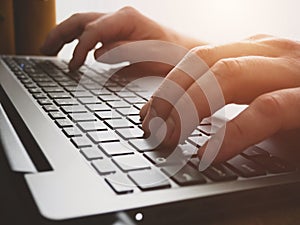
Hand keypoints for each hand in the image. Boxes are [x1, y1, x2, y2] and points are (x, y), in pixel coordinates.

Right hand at [41, 7, 203, 73]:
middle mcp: (120, 18)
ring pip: (83, 25)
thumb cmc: (174, 56)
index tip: (71, 67)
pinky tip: (72, 52)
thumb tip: (98, 53)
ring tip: (48, 49)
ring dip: (64, 36)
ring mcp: (119, 25)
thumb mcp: (151, 57)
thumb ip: (124, 53)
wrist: (187, 54)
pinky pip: (92, 34)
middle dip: (60, 35)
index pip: (92, 31)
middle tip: (44, 50)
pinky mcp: (120, 34)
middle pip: (81, 21)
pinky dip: (77, 42)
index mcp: (127, 19)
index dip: (79, 49)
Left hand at [141, 35, 299, 161]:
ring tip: (170, 136)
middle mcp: (269, 54)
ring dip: (190, 107)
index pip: (195, 59)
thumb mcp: (250, 98)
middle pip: (203, 62)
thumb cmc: (296, 113)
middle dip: (170, 94)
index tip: (148, 115)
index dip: (166, 86)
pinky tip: (210, 152)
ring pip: (228, 75)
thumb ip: (218, 99)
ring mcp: (293, 73)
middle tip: (152, 125)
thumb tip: (173, 116)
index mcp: (251, 51)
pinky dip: (233, 133)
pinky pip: (267, 110)